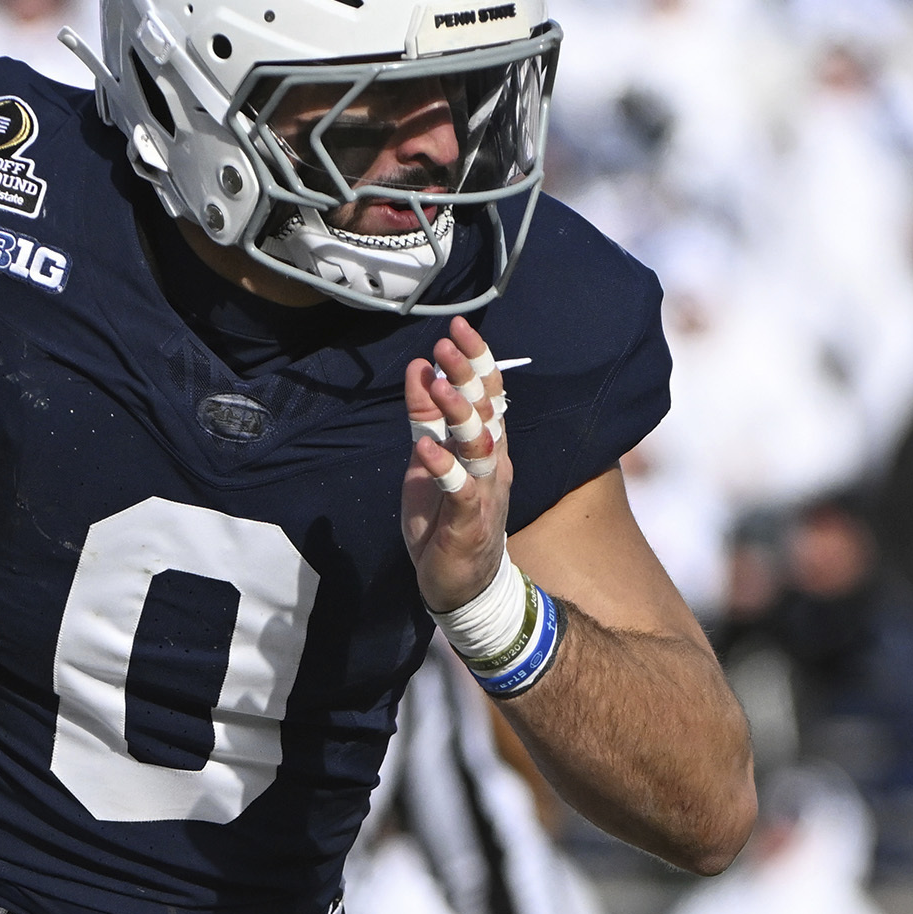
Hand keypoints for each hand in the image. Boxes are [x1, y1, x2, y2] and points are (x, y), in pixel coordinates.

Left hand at [400, 315, 512, 612]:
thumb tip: (420, 368)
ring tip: (440, 384)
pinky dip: (444, 469)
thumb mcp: (427, 460)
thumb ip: (424, 417)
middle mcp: (492, 464)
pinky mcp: (469, 523)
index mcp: (486, 447)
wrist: (463, 586)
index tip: (458, 327)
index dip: (476, 360)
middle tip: (448, 342)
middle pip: (487, 411)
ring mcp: (484, 492)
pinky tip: (426, 448)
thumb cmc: (446, 520)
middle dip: (468, 375)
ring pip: (479, 446)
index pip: (488, 394)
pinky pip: (461, 491)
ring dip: (460, 414)